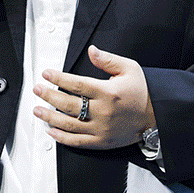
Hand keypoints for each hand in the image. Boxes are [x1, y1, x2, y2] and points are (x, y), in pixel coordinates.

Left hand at [33, 45, 156, 149]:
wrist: (157, 117)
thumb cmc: (142, 91)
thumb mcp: (129, 69)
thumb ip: (108, 60)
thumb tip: (91, 50)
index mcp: (108, 92)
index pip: (77, 85)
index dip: (58, 79)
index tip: (46, 74)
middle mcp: (103, 112)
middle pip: (68, 104)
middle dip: (49, 96)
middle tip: (37, 90)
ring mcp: (101, 129)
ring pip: (68, 124)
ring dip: (49, 117)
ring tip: (37, 109)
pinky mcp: (102, 142)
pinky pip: (77, 142)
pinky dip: (61, 138)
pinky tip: (50, 131)